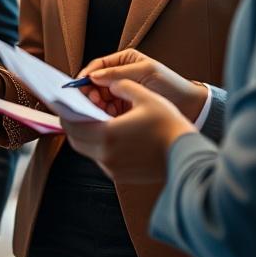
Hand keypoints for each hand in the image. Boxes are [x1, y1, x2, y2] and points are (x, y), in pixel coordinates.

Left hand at [62, 79, 194, 183]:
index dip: (66, 112)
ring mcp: (112, 168)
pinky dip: (100, 145)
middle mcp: (106, 156)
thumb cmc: (169, 125)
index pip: (72, 125)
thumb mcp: (146, 97)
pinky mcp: (120, 176)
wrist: (189, 157)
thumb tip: (106, 80)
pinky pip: (101, 158)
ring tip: (98, 117)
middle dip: (75, 122)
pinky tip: (111, 131)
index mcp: (107, 136)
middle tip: (81, 107)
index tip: (67, 101)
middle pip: (76, 138)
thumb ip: (122, 84)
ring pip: (87, 149)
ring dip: (87, 133)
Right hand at [76, 49, 208, 120]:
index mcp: (124, 61)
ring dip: (96, 104)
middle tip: (91, 101)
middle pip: (95, 83)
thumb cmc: (171, 85)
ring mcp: (121, 93)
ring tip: (101, 111)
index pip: (98, 66)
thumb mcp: (145, 72)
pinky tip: (108, 118)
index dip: (87, 75)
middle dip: (91, 92)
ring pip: (99, 98)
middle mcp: (120, 76)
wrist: (191, 107)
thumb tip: (94, 76)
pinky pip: (107, 111)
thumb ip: (119, 73)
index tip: (80, 84)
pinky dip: (104, 114)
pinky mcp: (124, 110)